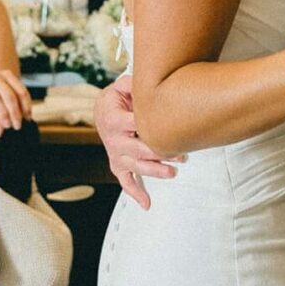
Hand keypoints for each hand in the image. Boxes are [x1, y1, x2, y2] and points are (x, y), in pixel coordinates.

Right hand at [0, 69, 32, 139]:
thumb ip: (10, 101)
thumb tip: (25, 118)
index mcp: (5, 75)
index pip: (21, 91)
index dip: (26, 106)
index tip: (27, 118)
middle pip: (10, 95)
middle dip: (15, 113)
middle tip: (17, 125)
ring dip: (2, 115)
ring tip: (6, 126)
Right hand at [95, 73, 178, 210]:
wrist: (102, 110)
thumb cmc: (117, 97)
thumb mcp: (123, 85)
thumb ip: (135, 84)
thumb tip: (154, 81)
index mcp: (113, 119)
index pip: (135, 125)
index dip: (152, 127)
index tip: (171, 128)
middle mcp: (113, 140)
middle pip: (139, 150)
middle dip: (161, 153)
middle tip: (182, 155)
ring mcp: (115, 154)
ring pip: (135, 167)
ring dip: (154, 171)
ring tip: (173, 172)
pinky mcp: (118, 164)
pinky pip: (125, 181)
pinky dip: (135, 193)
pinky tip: (147, 204)